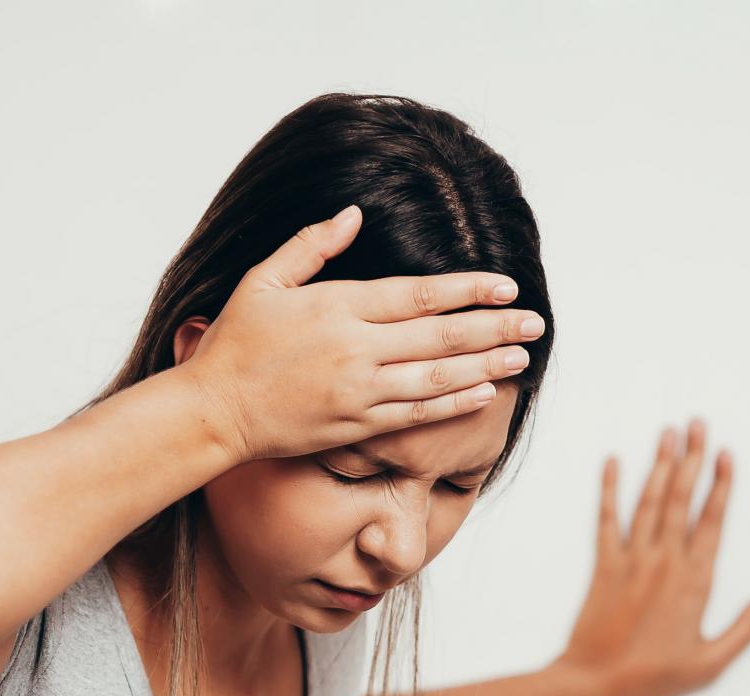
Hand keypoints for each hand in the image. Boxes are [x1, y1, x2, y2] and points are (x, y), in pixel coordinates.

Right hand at [177, 205, 542, 466]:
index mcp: (339, 306)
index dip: (469, 290)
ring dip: (485, 365)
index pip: (420, 294)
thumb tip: (354, 214)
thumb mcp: (263, 279)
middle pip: (441, 335)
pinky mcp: (357, 426)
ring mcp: (360, 391)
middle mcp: (356, 349)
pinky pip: (417, 414)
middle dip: (494, 327)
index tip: (506, 286)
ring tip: (522, 356)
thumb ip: (311, 245)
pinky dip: (454, 402)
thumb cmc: (235, 342)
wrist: (214, 411)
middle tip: (535, 321)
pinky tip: (484, 392)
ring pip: (437, 376)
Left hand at [555, 417, 749, 695]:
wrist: (597, 683)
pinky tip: (613, 461)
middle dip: (693, 458)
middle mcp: (665, 561)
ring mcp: (633, 559)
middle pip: (681, 499)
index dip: (720, 484)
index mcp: (695, 580)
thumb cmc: (654, 677)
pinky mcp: (604, 565)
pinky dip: (610, 488)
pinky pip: (607, 519)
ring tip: (669, 432)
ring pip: (650, 501)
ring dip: (660, 463)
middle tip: (698, 424)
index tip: (726, 454)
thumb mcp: (710, 663)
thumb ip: (744, 629)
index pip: (712, 520)